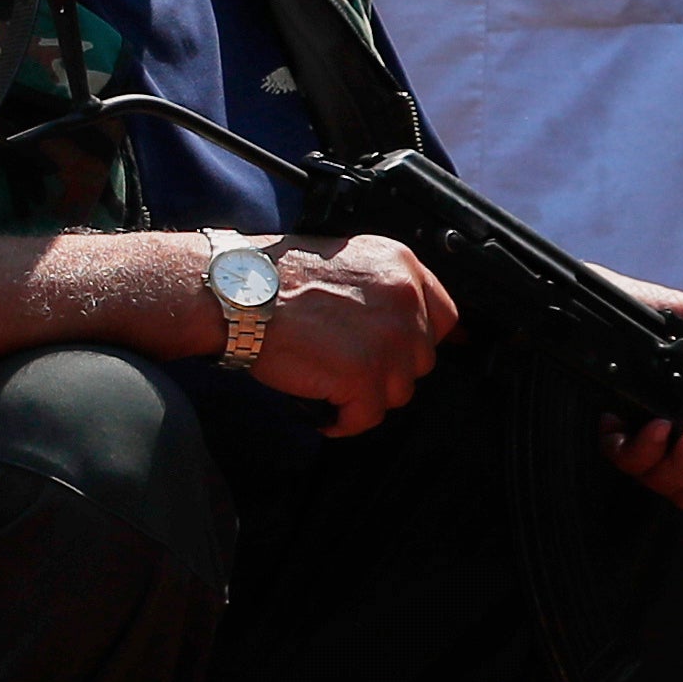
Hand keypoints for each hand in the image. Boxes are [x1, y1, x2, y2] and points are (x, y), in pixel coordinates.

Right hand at [213, 233, 454, 436]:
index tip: (402, 355)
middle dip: (385, 371)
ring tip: (328, 385)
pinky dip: (342, 420)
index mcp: (401, 266)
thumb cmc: (273, 277)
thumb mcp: (345, 261)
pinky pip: (367, 417)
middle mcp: (405, 301)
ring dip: (364, 396)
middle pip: (421, 361)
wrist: (237, 293)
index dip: (420, 341)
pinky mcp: (364, 376)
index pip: (445, 317)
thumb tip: (401, 324)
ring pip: (398, 392)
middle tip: (345, 367)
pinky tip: (320, 408)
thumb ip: (381, 289)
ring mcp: (388, 340)